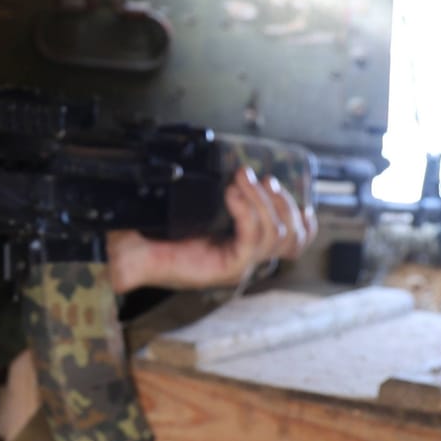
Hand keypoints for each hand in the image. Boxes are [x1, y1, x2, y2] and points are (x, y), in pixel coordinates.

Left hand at [106, 167, 314, 292]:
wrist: (134, 255)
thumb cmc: (160, 234)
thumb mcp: (198, 213)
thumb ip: (224, 200)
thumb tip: (240, 172)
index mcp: (246, 249)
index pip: (294, 243)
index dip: (305, 222)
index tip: (300, 197)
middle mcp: (248, 261)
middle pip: (290, 235)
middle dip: (280, 200)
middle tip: (255, 174)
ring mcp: (239, 267)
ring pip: (275, 234)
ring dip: (262, 199)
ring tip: (241, 178)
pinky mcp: (227, 268)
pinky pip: (251, 238)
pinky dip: (246, 211)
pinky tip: (231, 194)